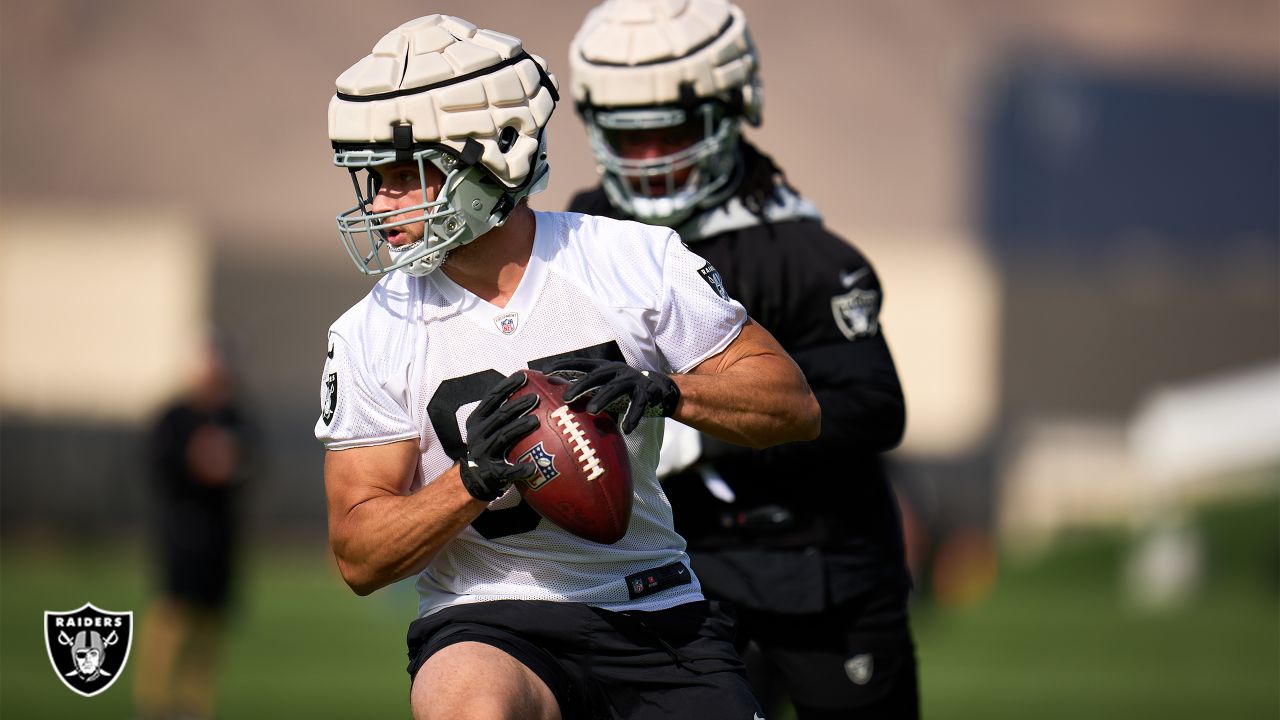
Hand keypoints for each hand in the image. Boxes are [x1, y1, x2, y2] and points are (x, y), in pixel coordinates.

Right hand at [459, 372, 539, 501]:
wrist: (474, 479)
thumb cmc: (489, 446)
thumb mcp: (488, 427)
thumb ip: (501, 412)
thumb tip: (529, 389)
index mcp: (476, 421)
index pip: (491, 399)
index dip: (506, 386)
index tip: (523, 376)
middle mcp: (476, 435)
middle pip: (499, 416)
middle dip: (516, 405)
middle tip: (535, 397)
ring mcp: (482, 453)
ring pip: (503, 437)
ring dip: (519, 427)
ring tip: (536, 420)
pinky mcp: (491, 472)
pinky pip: (507, 470)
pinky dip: (520, 469)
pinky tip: (533, 467)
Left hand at [546, 358, 679, 433]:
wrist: (658, 388)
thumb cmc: (622, 390)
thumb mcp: (604, 386)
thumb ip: (588, 393)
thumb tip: (558, 407)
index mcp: (604, 367)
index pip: (581, 363)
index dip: (563, 365)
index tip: (545, 371)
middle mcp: (617, 370)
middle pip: (596, 376)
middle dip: (581, 385)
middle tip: (566, 398)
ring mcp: (632, 380)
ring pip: (615, 388)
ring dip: (603, 399)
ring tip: (592, 411)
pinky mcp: (647, 393)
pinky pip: (638, 405)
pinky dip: (632, 417)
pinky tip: (626, 429)